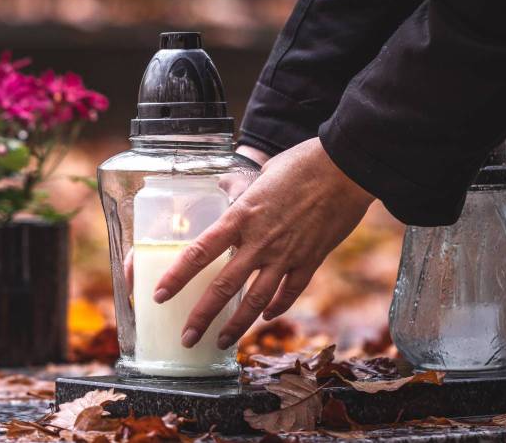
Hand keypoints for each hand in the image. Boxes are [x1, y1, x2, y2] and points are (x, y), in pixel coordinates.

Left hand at [153, 137, 374, 348]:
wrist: (345, 168)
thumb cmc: (302, 164)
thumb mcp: (261, 174)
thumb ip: (241, 191)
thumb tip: (225, 189)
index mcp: (241, 217)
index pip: (199, 252)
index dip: (177, 277)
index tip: (160, 295)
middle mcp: (260, 241)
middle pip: (224, 287)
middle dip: (202, 317)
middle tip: (187, 338)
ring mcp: (287, 254)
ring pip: (257, 300)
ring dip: (237, 325)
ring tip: (222, 341)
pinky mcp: (311, 260)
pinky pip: (290, 292)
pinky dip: (276, 307)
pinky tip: (265, 317)